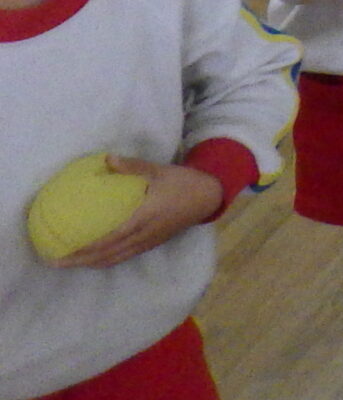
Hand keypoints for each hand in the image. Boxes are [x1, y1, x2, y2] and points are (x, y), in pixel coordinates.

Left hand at [57, 158, 223, 267]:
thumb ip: (133, 166)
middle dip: (79, 262)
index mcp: (143, 219)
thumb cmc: (183, 182)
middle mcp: (143, 236)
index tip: (62, 253)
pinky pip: (123, 255)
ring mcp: (148, 242)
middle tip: (55, 262)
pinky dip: (106, 259)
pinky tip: (96, 254)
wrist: (208, 197)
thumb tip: (106, 159)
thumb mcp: (160, 171)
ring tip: (71, 261)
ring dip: (91, 263)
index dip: (84, 250)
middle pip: (106, 256)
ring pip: (115, 259)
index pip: (108, 241)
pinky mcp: (151, 243)